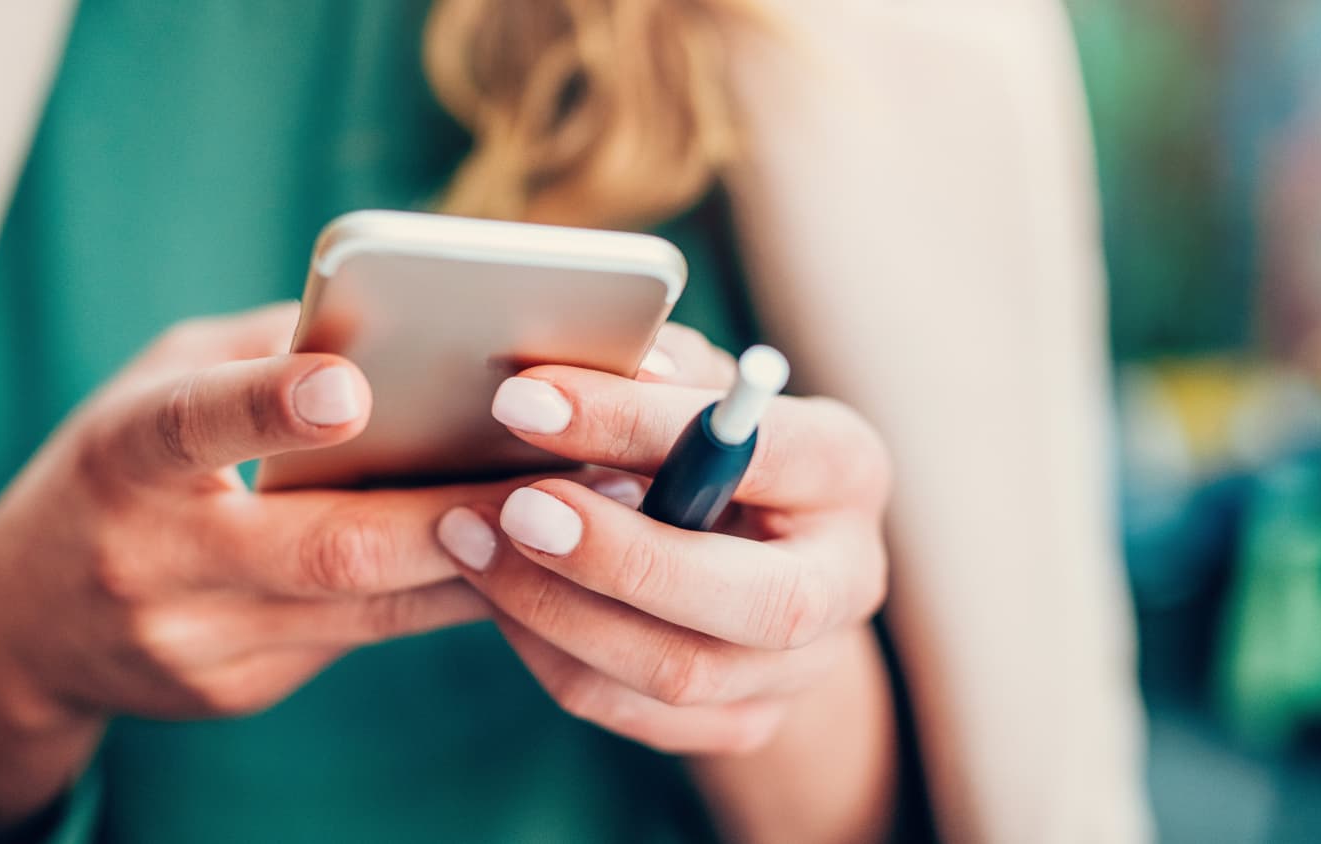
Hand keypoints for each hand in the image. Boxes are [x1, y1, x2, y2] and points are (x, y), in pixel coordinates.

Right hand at [0, 304, 517, 832]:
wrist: (21, 626)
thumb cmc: (111, 471)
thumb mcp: (151, 388)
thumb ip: (260, 353)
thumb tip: (399, 322)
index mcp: (120, 459)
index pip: (188, 426)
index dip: (268, 408)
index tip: (352, 388)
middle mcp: (154, 559)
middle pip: (326, 546)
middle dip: (454, 514)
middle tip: (563, 476)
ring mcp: (199, 641)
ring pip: (368, 606)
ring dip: (482, 562)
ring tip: (581, 515)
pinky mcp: (241, 687)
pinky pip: (364, 636)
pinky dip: (442, 595)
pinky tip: (515, 561)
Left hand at [436, 326, 890, 754]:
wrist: (757, 558)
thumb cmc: (711, 446)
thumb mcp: (700, 389)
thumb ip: (664, 373)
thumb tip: (617, 359)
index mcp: (846, 470)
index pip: (762, 451)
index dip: (640, 426)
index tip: (525, 402)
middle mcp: (849, 579)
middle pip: (756, 601)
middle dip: (620, 557)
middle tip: (514, 507)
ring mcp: (802, 669)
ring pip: (680, 670)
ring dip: (559, 608)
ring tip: (471, 539)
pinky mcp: (744, 725)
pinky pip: (629, 709)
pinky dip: (549, 651)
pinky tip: (496, 591)